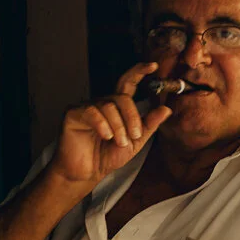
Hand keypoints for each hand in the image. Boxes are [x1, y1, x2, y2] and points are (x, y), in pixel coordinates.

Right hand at [48, 63, 171, 185]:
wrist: (87, 173)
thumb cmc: (107, 156)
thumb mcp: (135, 142)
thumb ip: (148, 125)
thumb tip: (166, 109)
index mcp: (118, 107)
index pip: (128, 83)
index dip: (139, 72)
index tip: (153, 65)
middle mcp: (103, 103)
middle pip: (122, 97)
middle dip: (132, 118)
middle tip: (133, 137)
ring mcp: (87, 107)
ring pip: (109, 106)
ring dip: (118, 126)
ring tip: (118, 142)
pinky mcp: (73, 114)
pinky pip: (91, 111)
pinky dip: (102, 124)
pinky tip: (105, 136)